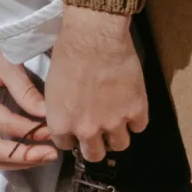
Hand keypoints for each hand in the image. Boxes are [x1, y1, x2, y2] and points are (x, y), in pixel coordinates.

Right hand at [0, 5, 57, 170]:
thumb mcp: (4, 60)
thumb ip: (24, 89)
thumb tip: (47, 114)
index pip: (4, 124)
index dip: (30, 131)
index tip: (53, 131)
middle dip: (26, 156)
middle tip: (52, 154)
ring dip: (18, 162)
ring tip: (44, 156)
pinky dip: (9, 158)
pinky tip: (28, 153)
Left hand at [45, 7, 148, 162]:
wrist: (94, 36)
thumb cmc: (67, 55)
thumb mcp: (52, 89)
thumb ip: (60, 113)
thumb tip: (66, 123)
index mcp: (62, 125)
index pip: (67, 146)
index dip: (73, 137)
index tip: (77, 129)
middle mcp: (87, 130)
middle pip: (94, 155)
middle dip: (96, 145)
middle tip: (99, 131)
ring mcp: (113, 122)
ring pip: (119, 145)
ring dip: (118, 136)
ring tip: (118, 120)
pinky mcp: (136, 109)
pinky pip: (139, 127)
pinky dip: (137, 120)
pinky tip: (132, 107)